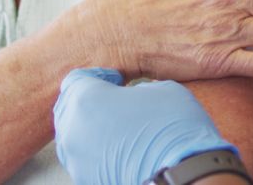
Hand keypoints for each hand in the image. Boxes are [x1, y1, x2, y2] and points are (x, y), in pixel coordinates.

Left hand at [54, 68, 237, 184]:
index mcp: (85, 98)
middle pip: (70, 108)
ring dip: (91, 128)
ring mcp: (76, 159)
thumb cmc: (173, 127)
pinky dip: (97, 152)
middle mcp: (72, 129)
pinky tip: (121, 149)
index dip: (99, 76)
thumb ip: (136, 89)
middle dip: (91, 102)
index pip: (76, 79)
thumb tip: (132, 97)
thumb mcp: (161, 89)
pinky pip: (84, 158)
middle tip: (115, 103)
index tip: (116, 80)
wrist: (182, 173)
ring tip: (118, 128)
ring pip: (74, 135)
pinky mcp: (86, 180)